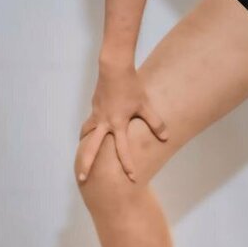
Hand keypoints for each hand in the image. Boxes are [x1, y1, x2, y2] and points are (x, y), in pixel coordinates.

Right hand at [76, 62, 168, 184]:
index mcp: (117, 124)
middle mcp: (104, 122)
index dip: (128, 164)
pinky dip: (88, 131)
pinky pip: (90, 123)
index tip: (131, 178)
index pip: (123, 149)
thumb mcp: (145, 104)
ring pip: (87, 134)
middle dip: (86, 164)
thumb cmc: (131, 86)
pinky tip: (92, 131)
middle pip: (92, 147)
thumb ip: (155, 122)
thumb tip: (165, 137)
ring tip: (82, 156)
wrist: (113, 68)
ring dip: (84, 145)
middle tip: (82, 177)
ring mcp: (97, 114)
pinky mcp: (95, 106)